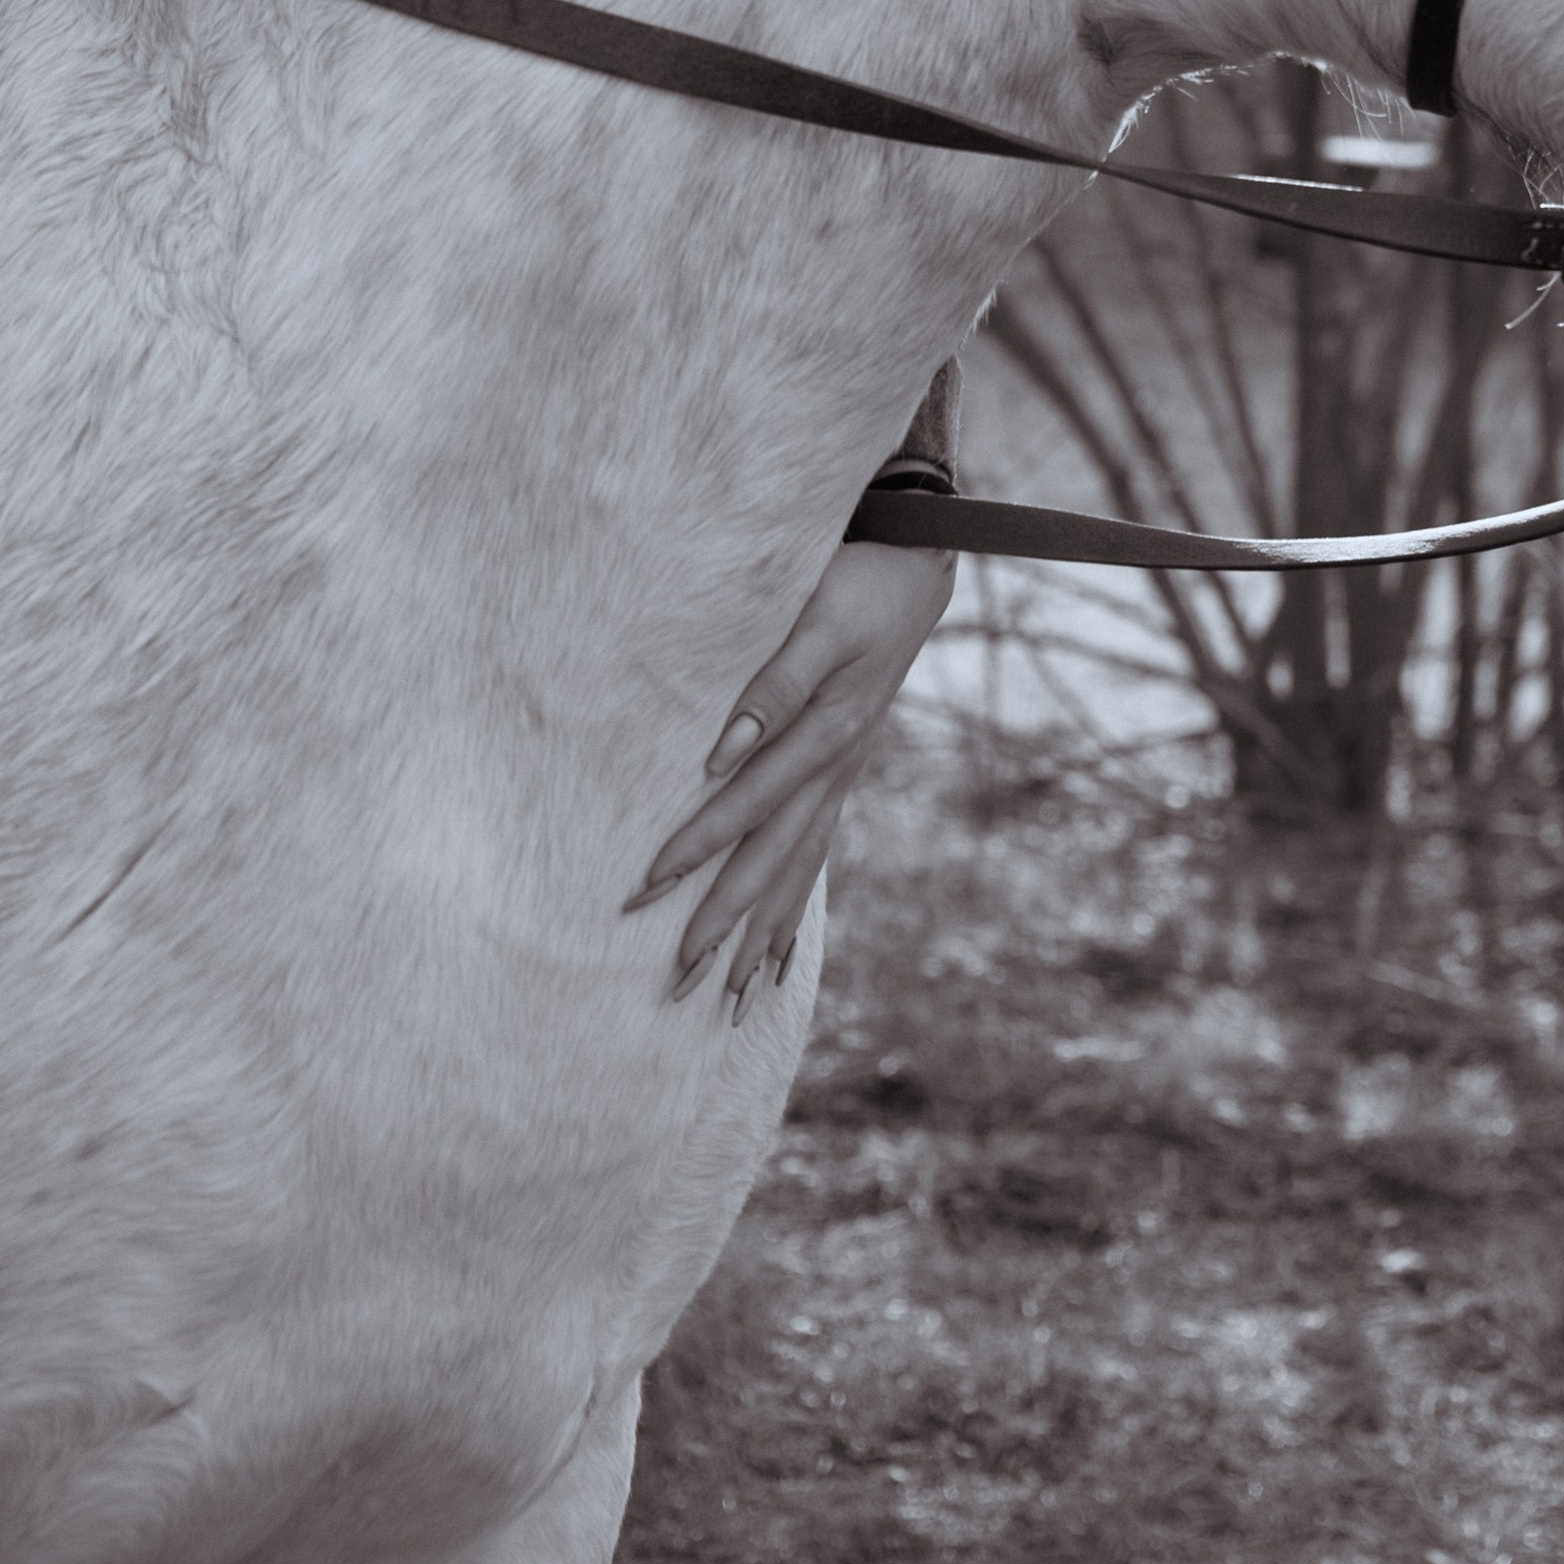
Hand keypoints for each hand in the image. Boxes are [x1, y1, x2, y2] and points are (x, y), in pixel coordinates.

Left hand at [625, 536, 958, 1009]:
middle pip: (773, 864)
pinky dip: (796, 909)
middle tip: (678, 983)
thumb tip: (723, 751)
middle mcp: (836, 769)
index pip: (746, 808)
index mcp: (826, 735)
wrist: (921, 563)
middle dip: (725, 926)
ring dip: (762, 936)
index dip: (693, 850)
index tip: (642, 892)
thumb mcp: (818, 620)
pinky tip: (780, 954)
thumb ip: (773, 685)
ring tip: (733, 1000)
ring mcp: (843, 776)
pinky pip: (816, 855)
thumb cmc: (861, 582)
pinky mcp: (842, 771)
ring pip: (797, 872)